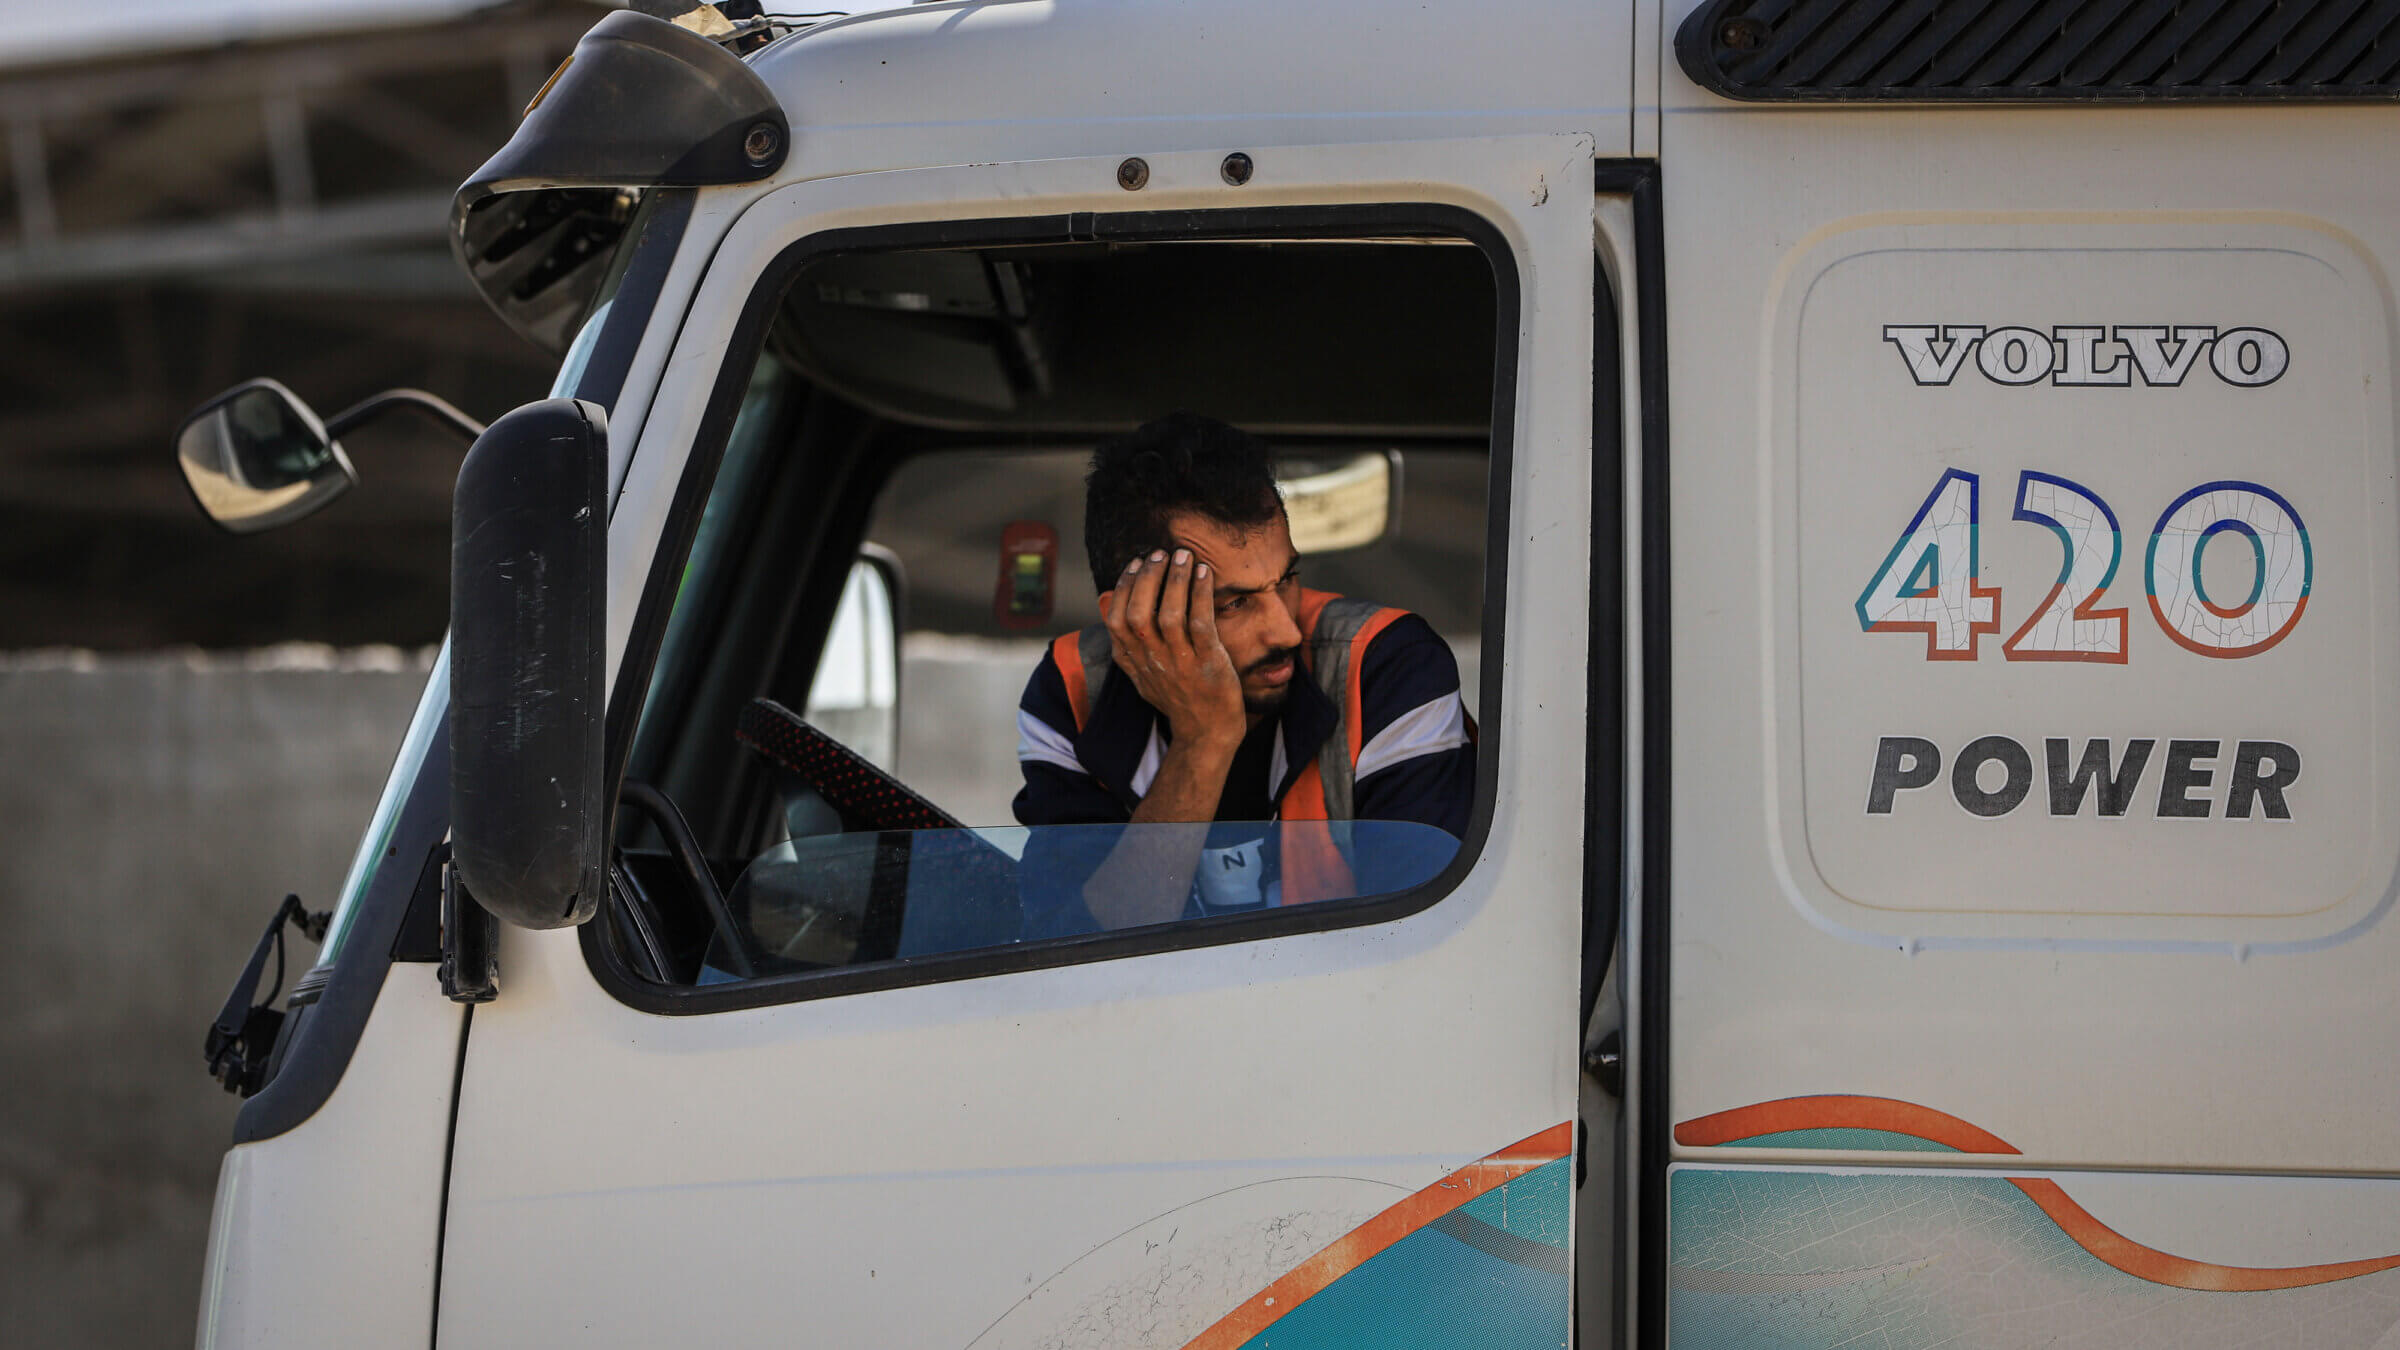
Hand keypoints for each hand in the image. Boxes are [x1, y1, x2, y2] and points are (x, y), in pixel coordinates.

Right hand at [1102, 549, 1245, 749]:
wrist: (1207, 732)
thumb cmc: (1177, 696)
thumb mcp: (1141, 673)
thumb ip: (1125, 643)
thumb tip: (1105, 604)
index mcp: (1133, 661)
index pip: (1117, 620)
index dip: (1124, 588)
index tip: (1136, 563)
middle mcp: (1152, 661)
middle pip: (1138, 614)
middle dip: (1147, 578)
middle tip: (1160, 553)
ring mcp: (1180, 663)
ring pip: (1168, 615)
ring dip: (1174, 580)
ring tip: (1182, 555)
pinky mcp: (1208, 664)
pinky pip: (1201, 623)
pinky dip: (1200, 594)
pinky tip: (1203, 573)